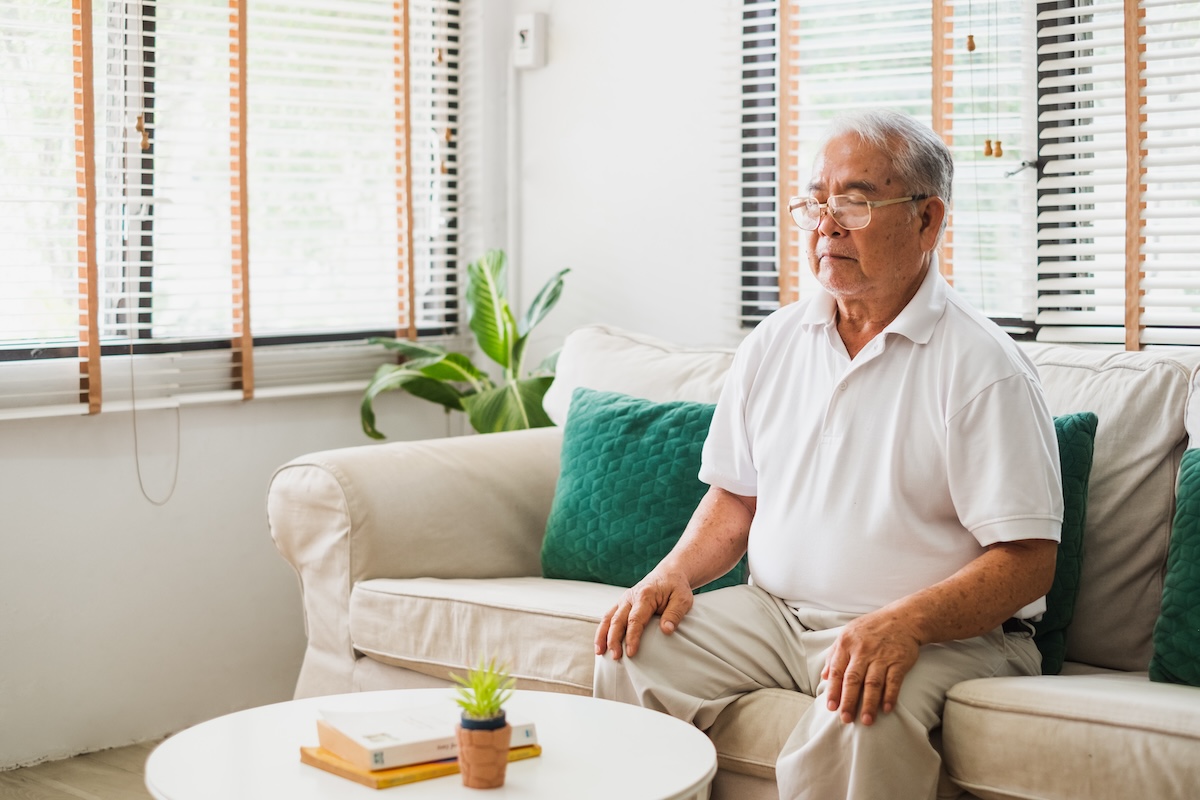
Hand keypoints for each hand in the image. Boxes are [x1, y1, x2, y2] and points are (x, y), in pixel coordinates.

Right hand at [594, 570, 692, 659]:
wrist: (668, 573)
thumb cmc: (676, 588)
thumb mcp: (683, 599)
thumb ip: (675, 614)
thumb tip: (666, 630)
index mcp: (645, 595)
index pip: (635, 619)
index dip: (632, 637)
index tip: (631, 653)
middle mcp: (630, 597)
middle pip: (617, 620)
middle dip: (613, 639)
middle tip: (615, 657)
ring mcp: (624, 600)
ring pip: (608, 618)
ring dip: (603, 635)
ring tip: (599, 652)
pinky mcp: (622, 603)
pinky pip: (608, 616)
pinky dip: (602, 630)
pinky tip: (601, 644)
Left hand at [821, 610, 921, 725]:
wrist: (903, 619)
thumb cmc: (872, 628)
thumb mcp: (848, 634)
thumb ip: (835, 655)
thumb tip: (824, 676)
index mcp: (847, 644)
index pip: (838, 671)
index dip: (834, 690)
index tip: (831, 707)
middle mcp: (863, 650)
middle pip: (853, 679)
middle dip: (848, 701)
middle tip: (845, 718)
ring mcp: (882, 656)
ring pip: (873, 683)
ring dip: (869, 704)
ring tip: (866, 721)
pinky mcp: (899, 661)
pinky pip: (894, 681)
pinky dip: (890, 696)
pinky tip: (886, 709)